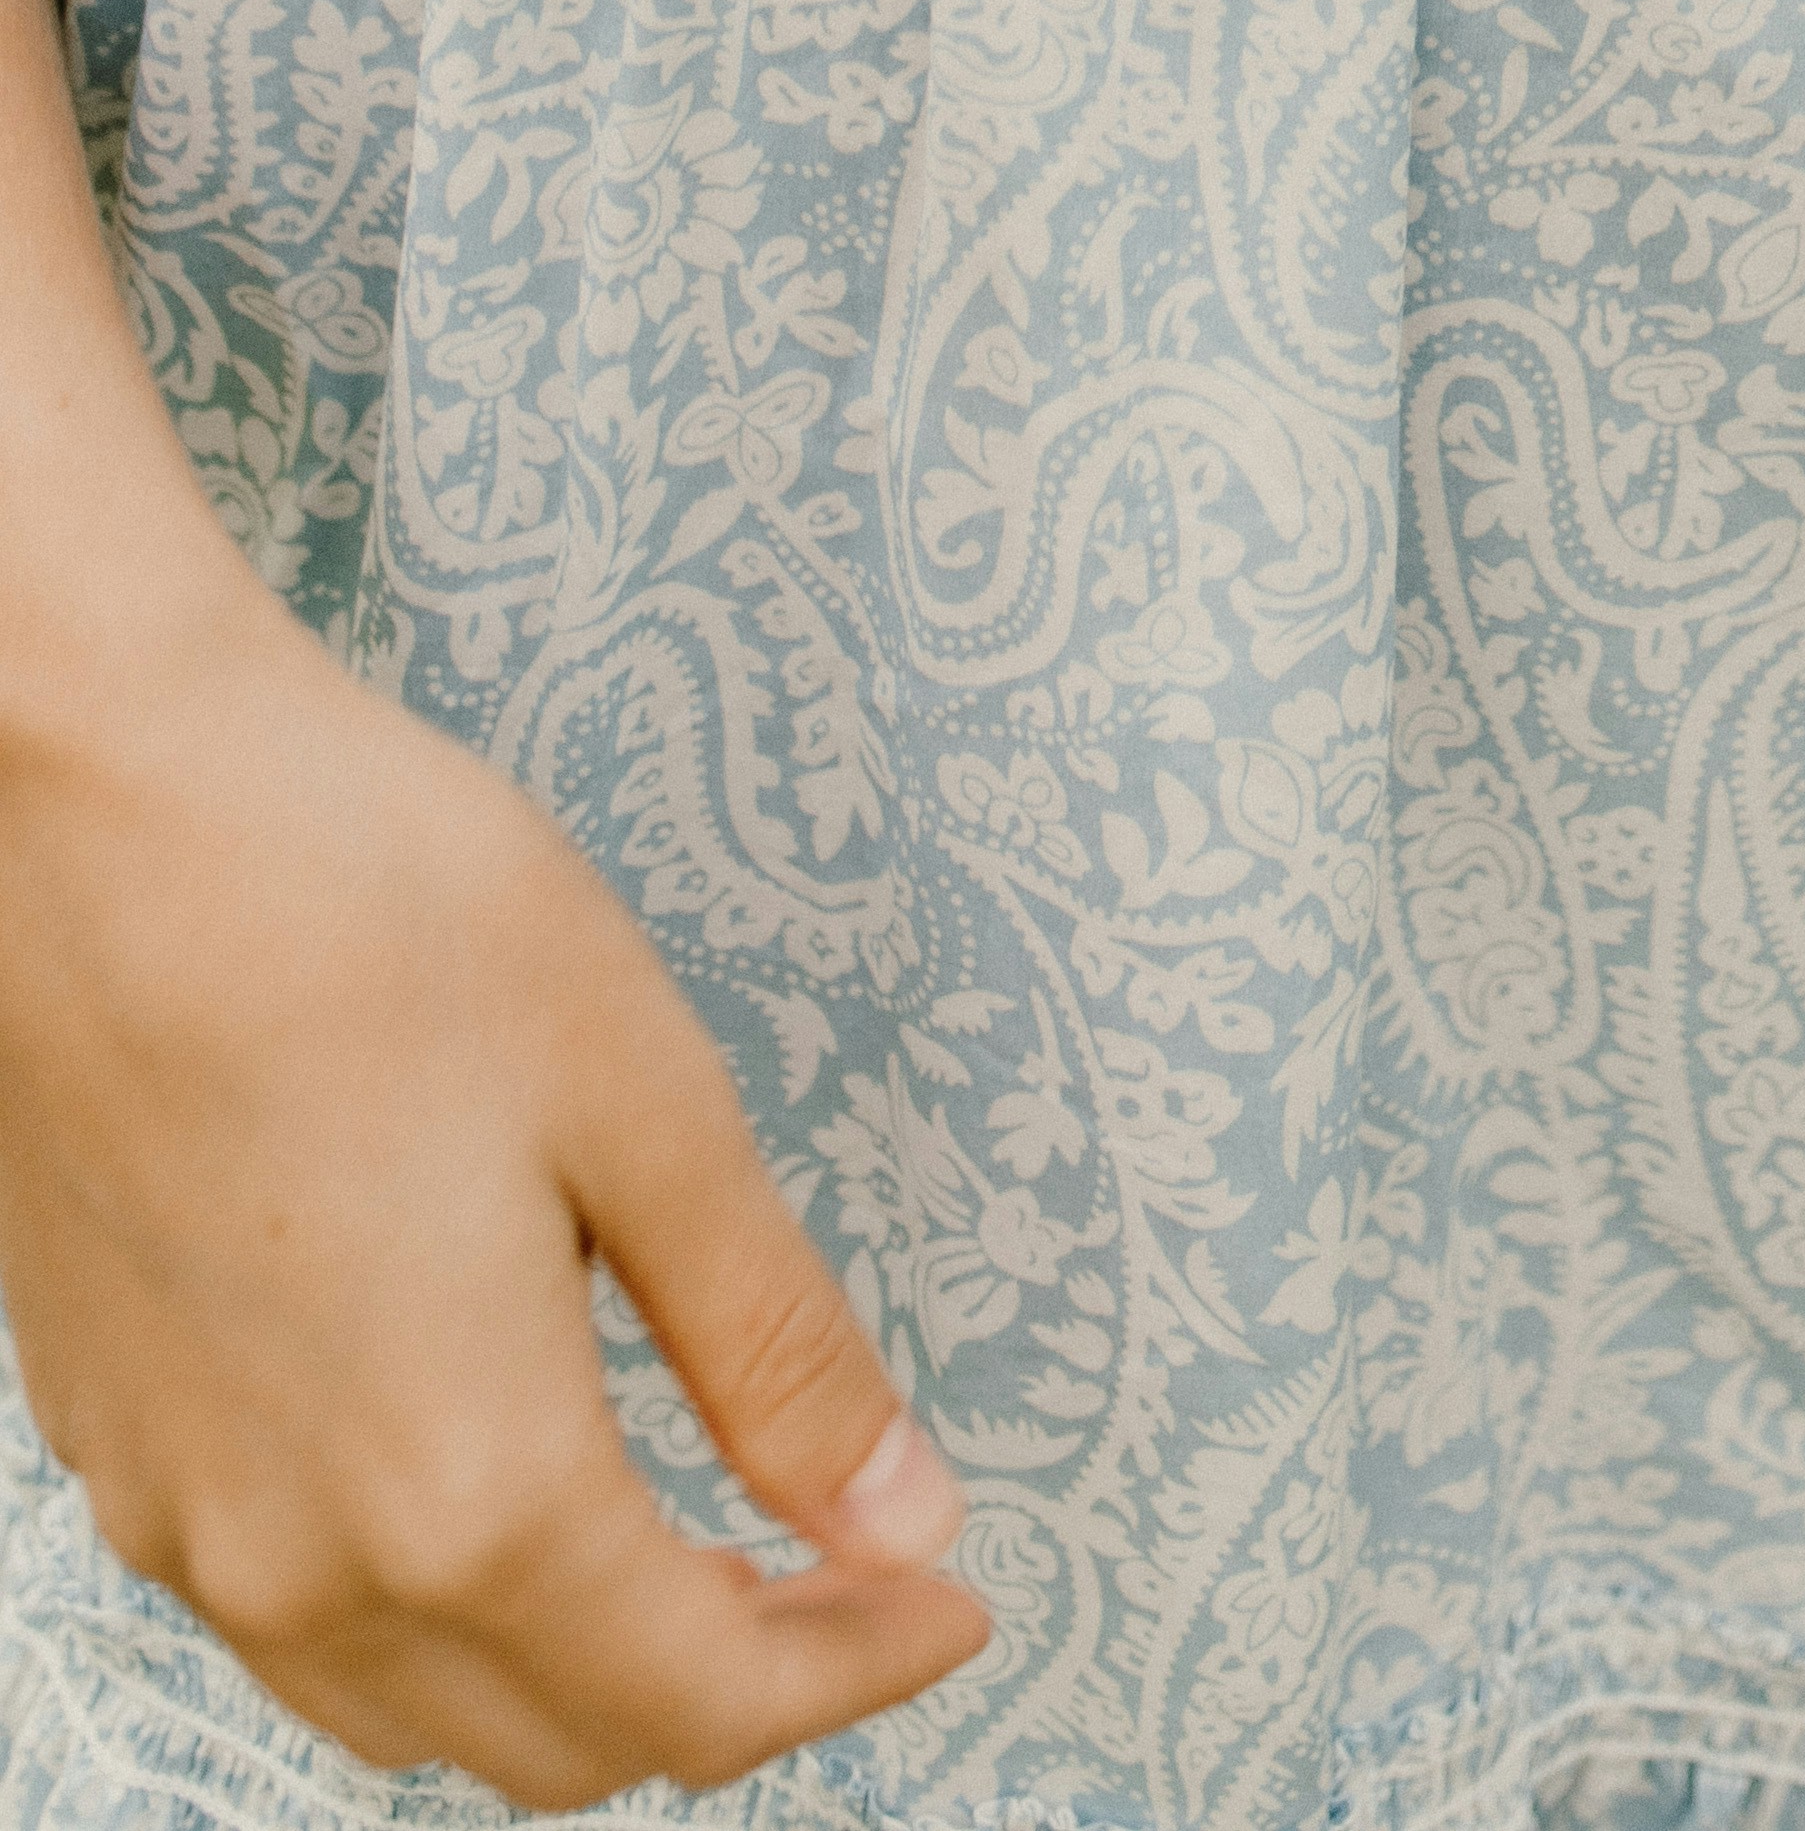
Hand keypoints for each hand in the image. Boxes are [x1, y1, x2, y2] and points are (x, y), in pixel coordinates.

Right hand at [0, 586, 990, 1809]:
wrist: (104, 815)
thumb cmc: (377, 913)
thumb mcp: (649, 1108)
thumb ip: (775, 1349)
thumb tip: (901, 1516)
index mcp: (466, 1490)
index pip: (698, 1701)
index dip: (857, 1669)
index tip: (950, 1594)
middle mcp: (306, 1560)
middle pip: (559, 1739)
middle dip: (729, 1681)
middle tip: (850, 1560)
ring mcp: (186, 1520)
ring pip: (414, 1713)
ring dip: (574, 1672)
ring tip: (698, 1540)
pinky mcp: (120, 1451)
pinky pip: (294, 1629)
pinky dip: (430, 1622)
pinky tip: (499, 1487)